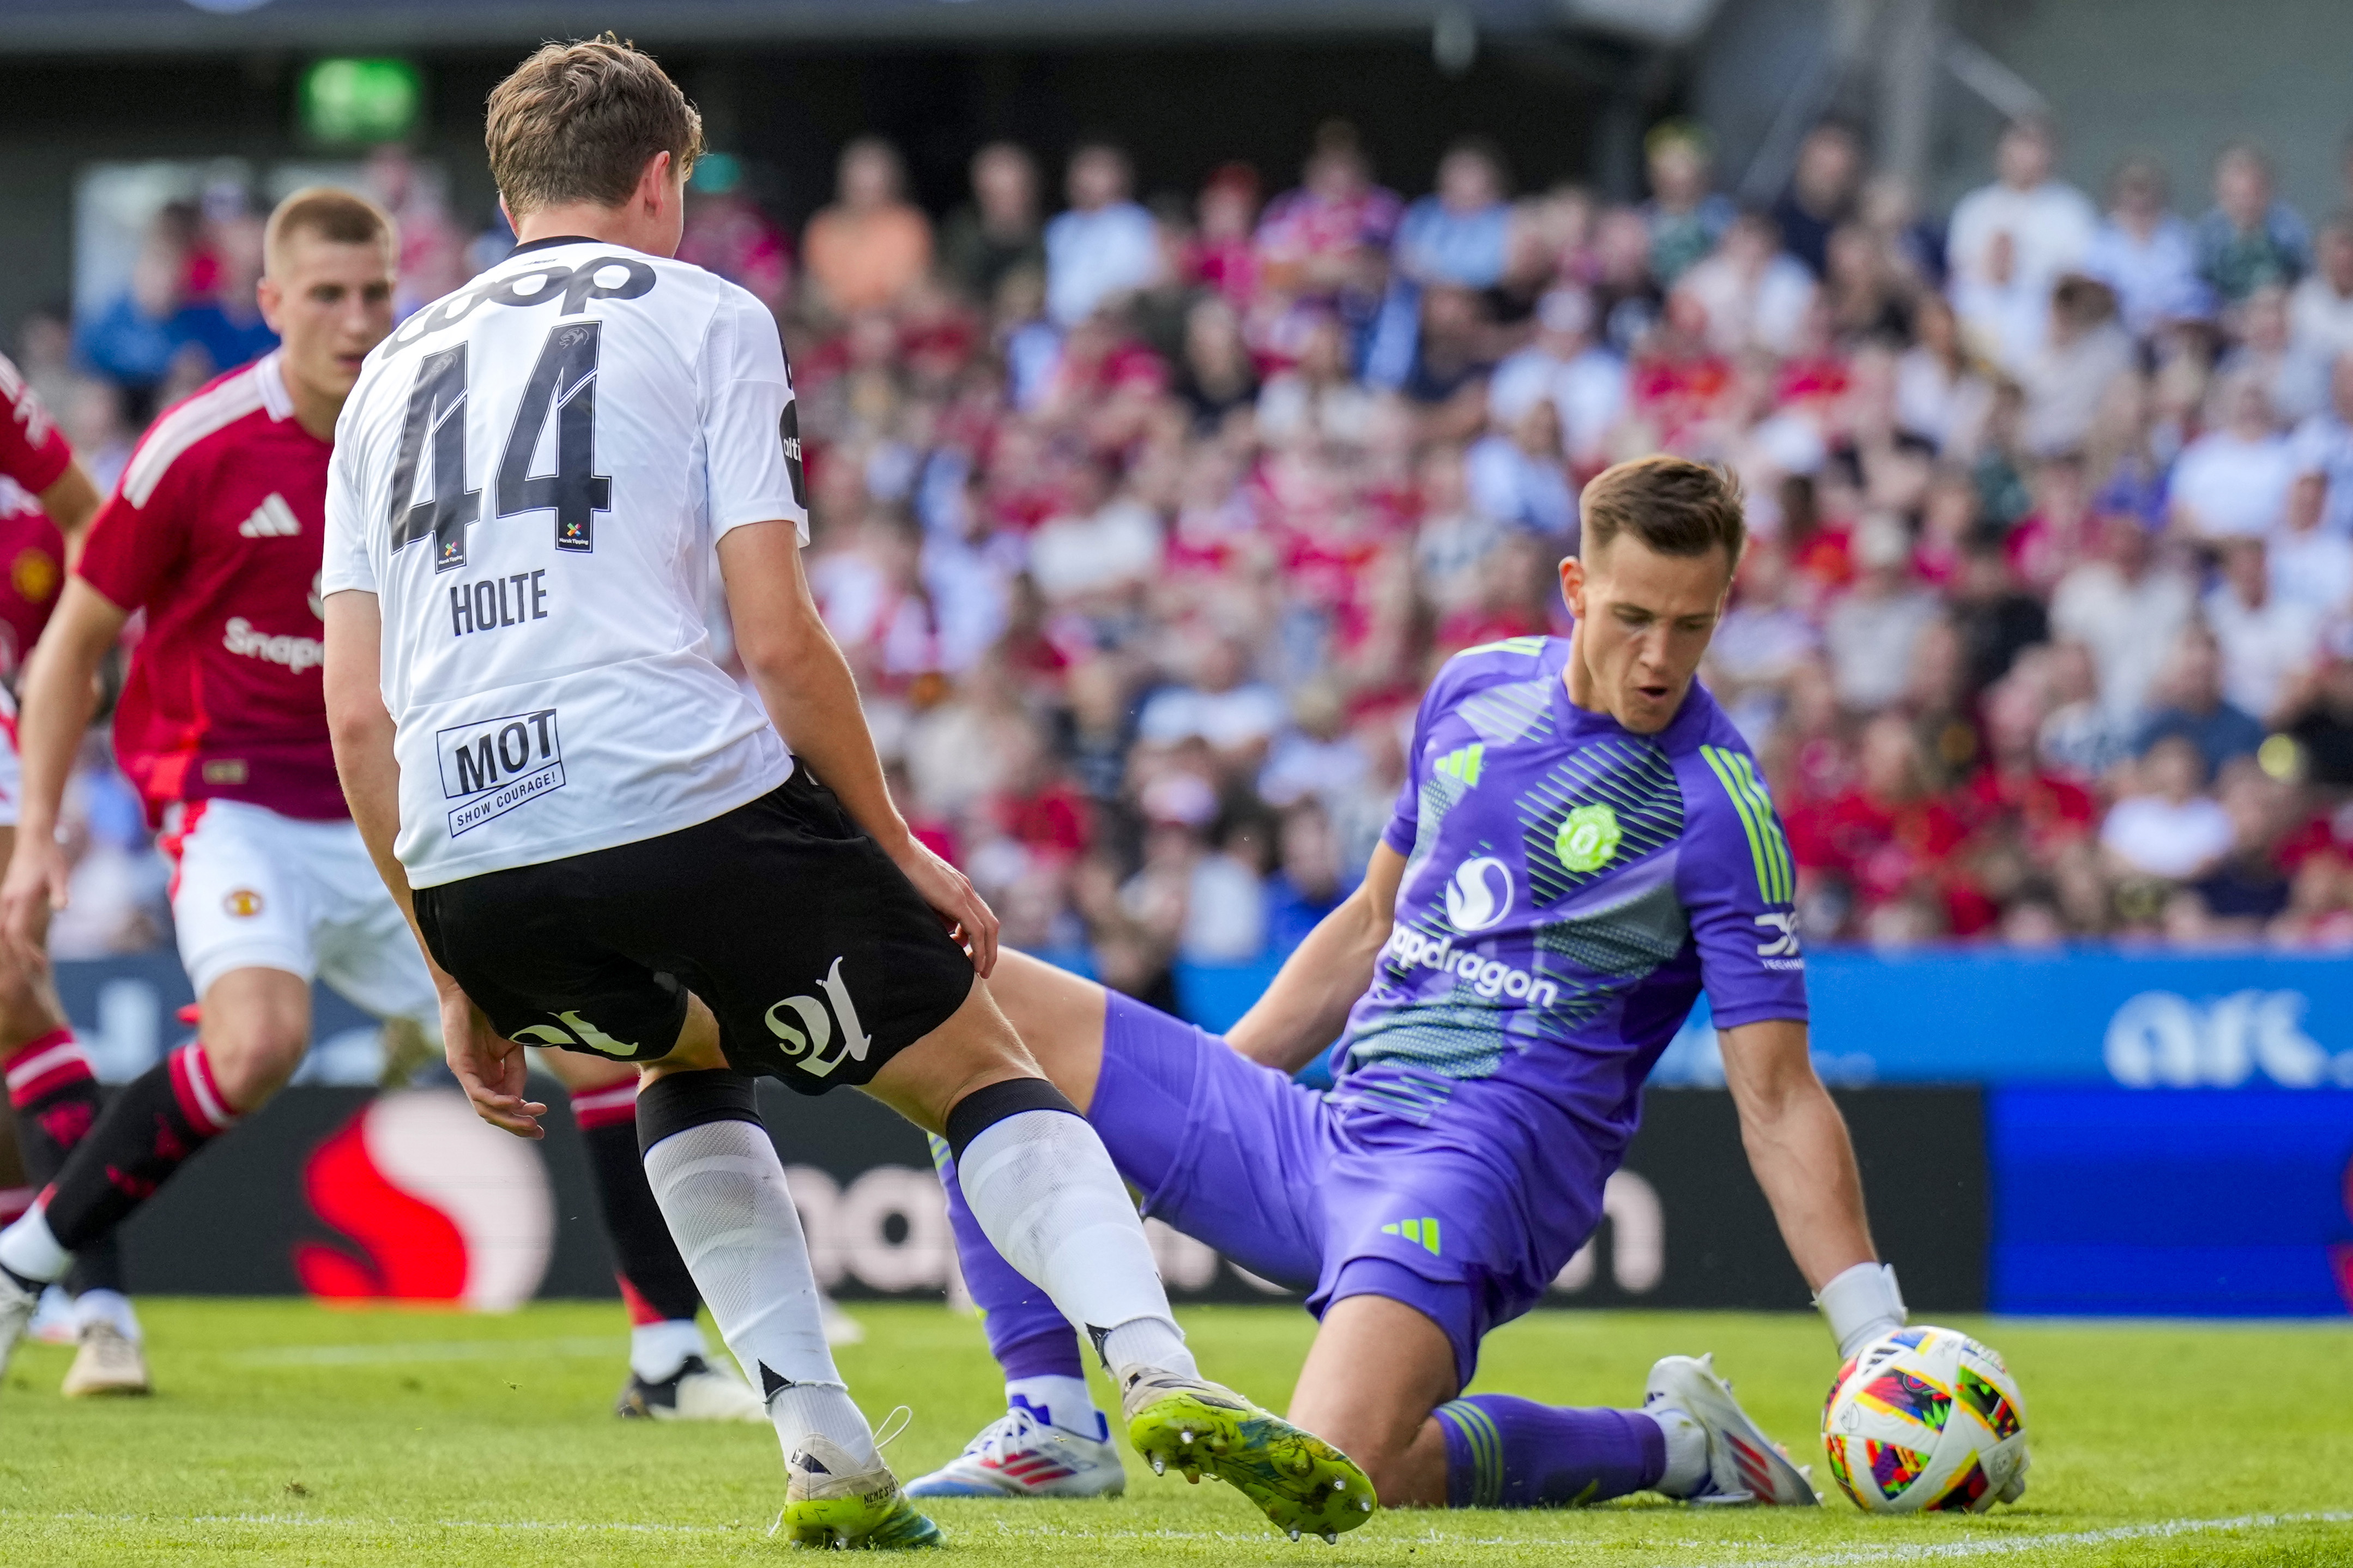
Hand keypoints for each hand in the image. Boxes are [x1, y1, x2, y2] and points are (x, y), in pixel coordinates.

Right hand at [0, 826, 68, 973]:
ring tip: (31, 959)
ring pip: (1, 929)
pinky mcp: (6, 896)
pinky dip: (9, 935)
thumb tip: (61, 908)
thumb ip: (59, 892)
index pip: (16, 932)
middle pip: (5, 935)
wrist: (34, 839)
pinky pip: (3, 921)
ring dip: (12, 945)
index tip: (36, 963)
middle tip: (33, 969)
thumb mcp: (60, 875)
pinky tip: (22, 942)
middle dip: (16, 953)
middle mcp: (7, 900)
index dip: (23, 950)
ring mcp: (4, 898)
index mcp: (20, 898)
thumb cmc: (50, 858)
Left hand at [441, 984, 546, 1137]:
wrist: (470, 991)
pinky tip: (514, 1101)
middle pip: (494, 1113)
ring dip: (508, 1118)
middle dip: (516, 1125)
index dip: (524, 1112)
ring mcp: (466, 1074)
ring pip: (485, 1108)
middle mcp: (476, 1080)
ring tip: (529, 1121)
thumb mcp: (511, 1047)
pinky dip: (496, 1100)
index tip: (543, 1113)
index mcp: (489, 1076)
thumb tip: (522, 1097)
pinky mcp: (459, 1065)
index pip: (505, 1104)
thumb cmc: (489, 1015)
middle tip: (538, 1133)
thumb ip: (517, 1071)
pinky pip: (477, 1091)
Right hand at [889, 836, 1000, 977]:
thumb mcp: (924, 897)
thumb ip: (937, 912)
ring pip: (989, 929)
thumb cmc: (903, 871)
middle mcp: (967, 891)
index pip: (981, 917)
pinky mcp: (957, 900)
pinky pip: (977, 930)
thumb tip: (945, 932)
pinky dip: (979, 949)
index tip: (972, 956)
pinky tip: (973, 963)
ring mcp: (965, 894)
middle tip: (984, 969)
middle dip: (990, 949)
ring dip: (988, 953)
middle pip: (991, 925)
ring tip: (981, 971)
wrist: (898, 850)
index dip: (981, 939)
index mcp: (961, 889)